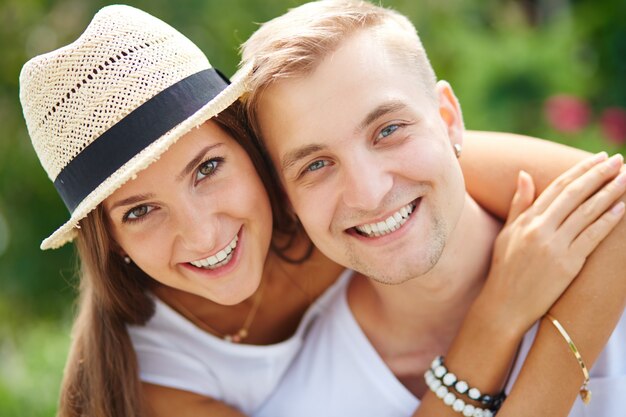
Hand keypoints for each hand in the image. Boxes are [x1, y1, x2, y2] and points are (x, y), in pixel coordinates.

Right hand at [480, 152, 625, 334]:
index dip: (580, 171)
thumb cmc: (505, 270)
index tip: (599, 158)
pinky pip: (591, 237)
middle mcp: (540, 230)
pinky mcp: (567, 264)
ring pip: (587, 213)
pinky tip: (621, 208)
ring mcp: (554, 247)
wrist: (504, 306)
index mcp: (526, 221)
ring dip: (610, 193)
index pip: (558, 188)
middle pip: (575, 195)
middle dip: (600, 174)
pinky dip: (608, 221)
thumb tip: (525, 174)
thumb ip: (519, 204)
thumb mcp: (507, 233)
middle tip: (619, 160)